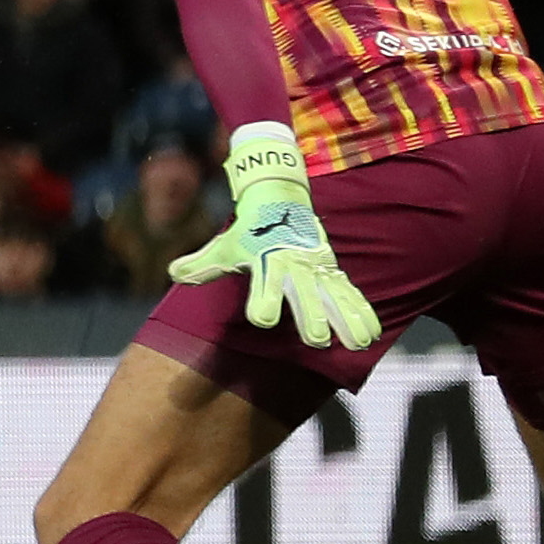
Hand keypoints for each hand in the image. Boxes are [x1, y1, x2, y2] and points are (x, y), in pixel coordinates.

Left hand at [170, 124, 382, 350]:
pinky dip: (360, 312)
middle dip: (310, 314)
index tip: (261, 319)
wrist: (282, 198)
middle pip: (304, 292)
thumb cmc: (250, 230)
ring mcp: (317, 269)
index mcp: (268, 259)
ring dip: (346, 319)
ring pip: (334, 296)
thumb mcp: (225, 245)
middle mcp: (295, 265)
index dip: (262, 300)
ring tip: (359, 344)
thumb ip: (201, 264)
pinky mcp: (331, 271)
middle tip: (317, 340)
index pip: (265, 283)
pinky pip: (349, 294)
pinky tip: (370, 336)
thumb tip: (173, 272)